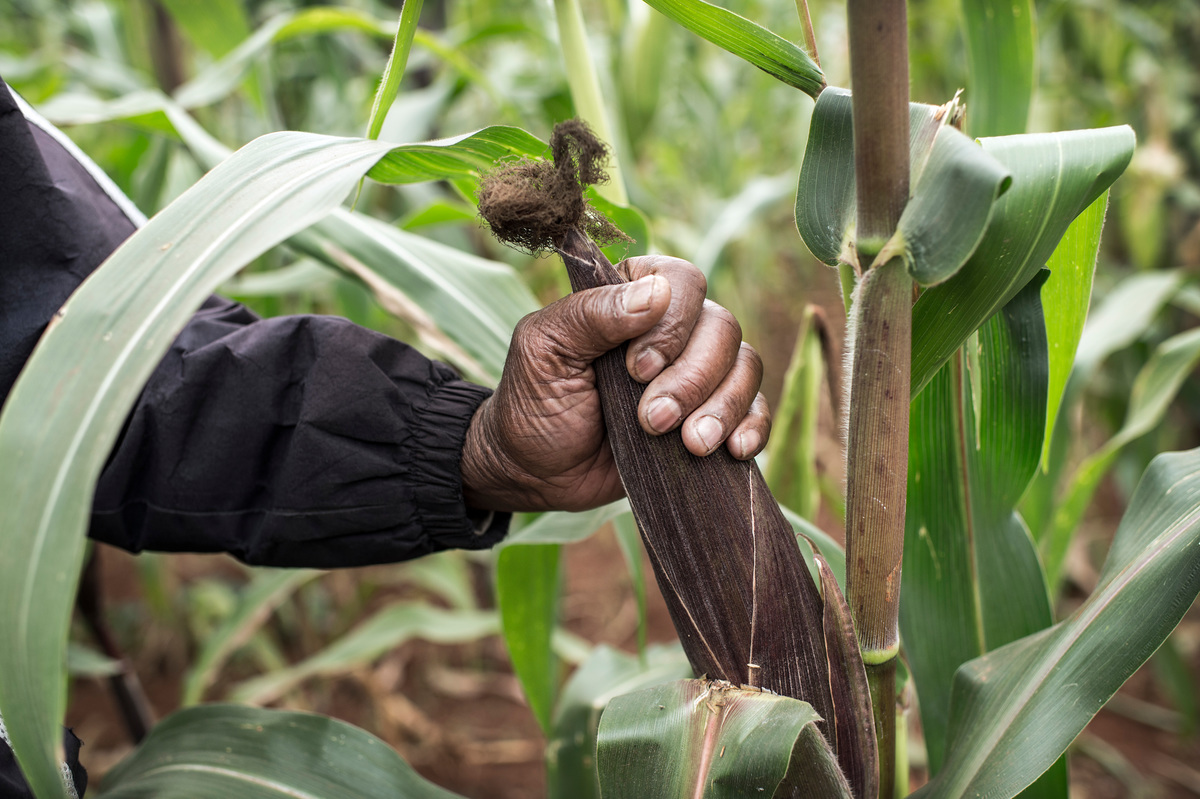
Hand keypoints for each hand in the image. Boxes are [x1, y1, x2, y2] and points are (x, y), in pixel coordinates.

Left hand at [460, 256, 769, 511]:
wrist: (537, 472)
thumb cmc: (534, 402)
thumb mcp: (545, 350)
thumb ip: (593, 313)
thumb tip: (655, 292)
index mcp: (631, 292)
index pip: (683, 281)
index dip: (671, 326)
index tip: (635, 371)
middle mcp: (673, 325)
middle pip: (721, 328)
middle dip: (692, 379)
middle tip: (653, 420)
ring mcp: (697, 370)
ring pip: (745, 365)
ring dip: (723, 407)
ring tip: (690, 445)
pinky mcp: (711, 414)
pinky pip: (756, 408)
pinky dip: (753, 426)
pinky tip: (734, 451)